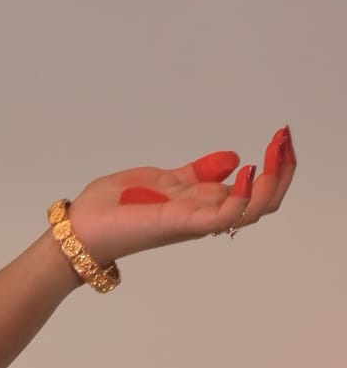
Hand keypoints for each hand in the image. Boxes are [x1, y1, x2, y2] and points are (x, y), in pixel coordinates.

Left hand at [69, 131, 295, 264]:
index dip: (274, 166)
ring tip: (277, 151)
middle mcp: (203, 216)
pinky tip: (251, 169)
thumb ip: (197, 172)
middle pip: (263, 203)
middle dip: (284, 172)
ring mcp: (195, 222)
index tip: (281, 139)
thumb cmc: (112, 208)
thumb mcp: (162, 179)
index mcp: (200, 204)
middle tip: (286, 142)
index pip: (253, 191)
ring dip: (274, 180)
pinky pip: (225, 216)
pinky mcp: (181, 223)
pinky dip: (245, 195)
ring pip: (254, 211)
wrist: (80, 229)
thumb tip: (232, 158)